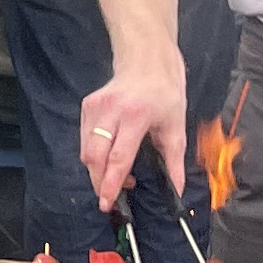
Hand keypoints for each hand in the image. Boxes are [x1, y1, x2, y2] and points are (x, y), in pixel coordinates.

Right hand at [79, 52, 187, 213]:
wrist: (146, 59)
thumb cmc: (165, 92)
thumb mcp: (176, 127)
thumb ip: (174, 162)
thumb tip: (177, 192)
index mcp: (135, 116)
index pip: (118, 157)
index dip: (111, 183)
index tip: (107, 203)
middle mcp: (111, 110)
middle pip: (94, 156)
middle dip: (99, 182)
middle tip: (110, 199)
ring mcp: (95, 106)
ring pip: (86, 150)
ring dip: (97, 170)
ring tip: (117, 177)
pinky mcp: (87, 105)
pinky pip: (85, 139)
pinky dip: (94, 154)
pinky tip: (110, 156)